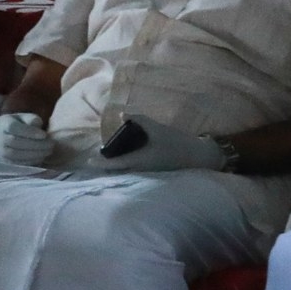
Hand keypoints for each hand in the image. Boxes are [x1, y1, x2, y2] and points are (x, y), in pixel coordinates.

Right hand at [0, 111, 56, 166]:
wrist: (5, 139)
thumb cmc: (20, 126)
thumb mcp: (26, 118)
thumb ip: (32, 119)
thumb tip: (36, 124)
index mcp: (3, 123)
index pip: (13, 127)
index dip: (29, 132)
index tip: (44, 135)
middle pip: (14, 141)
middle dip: (35, 144)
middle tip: (51, 144)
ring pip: (15, 154)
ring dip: (34, 154)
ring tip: (48, 151)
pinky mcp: (4, 161)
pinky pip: (16, 163)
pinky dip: (30, 161)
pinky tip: (41, 157)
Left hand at [95, 113, 233, 173]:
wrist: (201, 156)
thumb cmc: (178, 143)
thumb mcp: (158, 129)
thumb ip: (139, 120)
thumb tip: (121, 114)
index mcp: (141, 162)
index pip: (115, 164)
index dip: (101, 163)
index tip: (88, 161)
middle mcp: (142, 171)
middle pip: (118, 171)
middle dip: (107, 165)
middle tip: (97, 156)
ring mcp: (149, 175)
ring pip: (127, 172)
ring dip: (117, 166)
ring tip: (109, 156)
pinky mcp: (155, 174)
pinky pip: (136, 172)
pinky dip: (128, 166)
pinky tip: (126, 157)